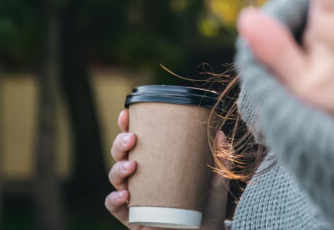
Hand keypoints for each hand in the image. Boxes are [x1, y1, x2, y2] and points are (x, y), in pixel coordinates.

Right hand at [105, 108, 230, 229]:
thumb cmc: (206, 207)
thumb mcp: (215, 181)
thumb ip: (219, 159)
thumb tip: (220, 134)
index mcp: (156, 163)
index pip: (136, 142)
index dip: (126, 126)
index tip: (126, 114)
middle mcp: (142, 178)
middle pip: (120, 156)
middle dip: (119, 144)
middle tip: (132, 138)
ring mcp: (135, 198)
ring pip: (114, 177)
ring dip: (118, 168)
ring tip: (132, 165)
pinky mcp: (132, 219)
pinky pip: (114, 208)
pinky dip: (113, 199)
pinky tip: (125, 194)